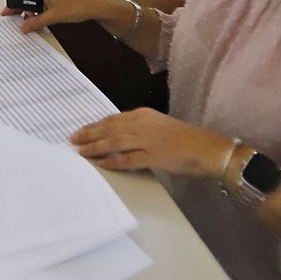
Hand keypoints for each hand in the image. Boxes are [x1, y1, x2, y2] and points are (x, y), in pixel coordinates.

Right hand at [0, 0, 111, 32]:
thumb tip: (24, 27)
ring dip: (33, 6)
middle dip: (23, 6)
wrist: (96, 4)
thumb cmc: (78, 6)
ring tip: (34, 18)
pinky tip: (44, 12)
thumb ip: (35, 22)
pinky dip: (41, 2)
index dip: (13, 4)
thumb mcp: (53, 17)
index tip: (7, 12)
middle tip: (19, 18)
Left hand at [71, 108, 232, 178]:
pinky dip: (114, 161)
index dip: (95, 125)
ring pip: (115, 142)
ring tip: (82, 151)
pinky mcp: (154, 156)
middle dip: (89, 135)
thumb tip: (120, 137)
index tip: (82, 130)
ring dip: (96, 147)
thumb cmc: (186, 139)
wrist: (207, 148)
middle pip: (109, 129)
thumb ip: (141, 129)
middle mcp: (143, 125)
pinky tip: (103, 164)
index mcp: (144, 115)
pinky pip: (129, 159)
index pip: (113, 119)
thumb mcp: (160, 126)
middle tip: (73, 140)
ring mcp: (148, 140)